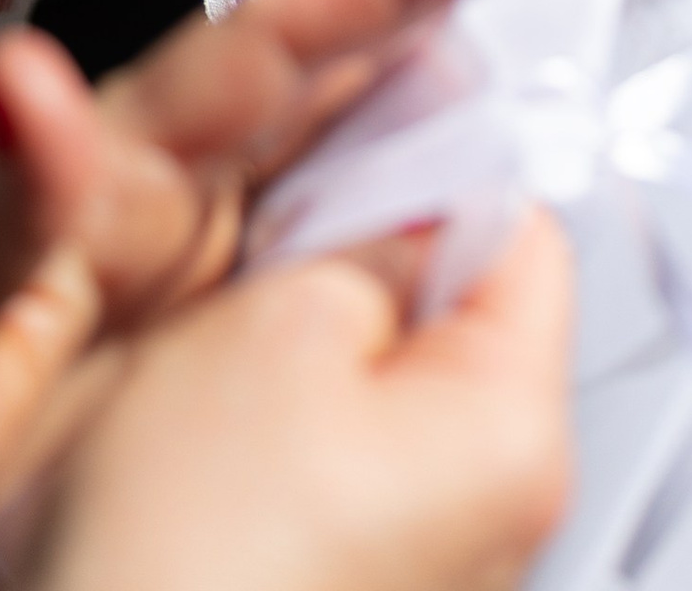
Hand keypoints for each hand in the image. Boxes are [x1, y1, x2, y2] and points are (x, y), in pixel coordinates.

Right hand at [18, 206, 572, 590]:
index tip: (327, 144)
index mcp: (515, 433)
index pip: (516, 220)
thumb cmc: (175, 565)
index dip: (417, 157)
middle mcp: (500, 521)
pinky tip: (188, 460)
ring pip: (371, 395)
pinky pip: (324, 479)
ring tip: (201, 370)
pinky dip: (264, 447)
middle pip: (447, 309)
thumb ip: (363, 230)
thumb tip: (396, 187)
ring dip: (293, 358)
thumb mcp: (268, 325)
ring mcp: (426, 577)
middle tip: (246, 264)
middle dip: (345, 266)